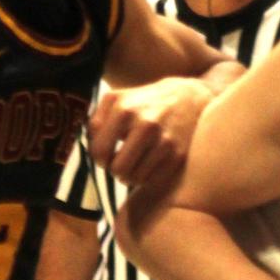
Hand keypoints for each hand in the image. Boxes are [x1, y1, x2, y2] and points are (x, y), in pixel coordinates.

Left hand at [88, 78, 209, 195]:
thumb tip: (93, 150)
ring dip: (131, 176)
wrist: (187, 98)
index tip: (107, 156)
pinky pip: (153, 181)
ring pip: (135, 179)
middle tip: (120, 163)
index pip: (100, 152)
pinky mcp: (178, 154)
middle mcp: (145, 124)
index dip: (100, 159)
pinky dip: (148, 177)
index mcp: (123, 109)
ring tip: (135, 164)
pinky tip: (149, 165)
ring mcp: (164, 140)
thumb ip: (97, 123)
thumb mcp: (116, 100)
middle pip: (118, 170)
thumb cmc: (143, 103)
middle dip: (116, 170)